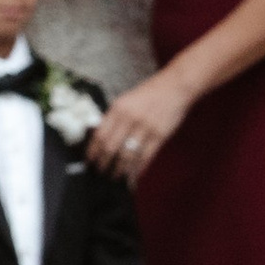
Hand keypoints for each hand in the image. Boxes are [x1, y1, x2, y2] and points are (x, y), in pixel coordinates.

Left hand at [88, 66, 192, 184]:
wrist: (175, 87)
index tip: (89, 161)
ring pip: (128, 156)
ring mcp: (145, 128)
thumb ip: (114, 118)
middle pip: (111, 148)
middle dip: (104, 164)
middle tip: (100, 173)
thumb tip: (99, 139)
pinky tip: (133, 175)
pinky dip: (138, 168)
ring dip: (120, 170)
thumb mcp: (126, 101)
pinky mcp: (160, 136)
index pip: (100, 135)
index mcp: (118, 108)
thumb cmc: (148, 94)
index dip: (93, 151)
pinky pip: (145, 157)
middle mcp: (129, 118)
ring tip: (115, 177)